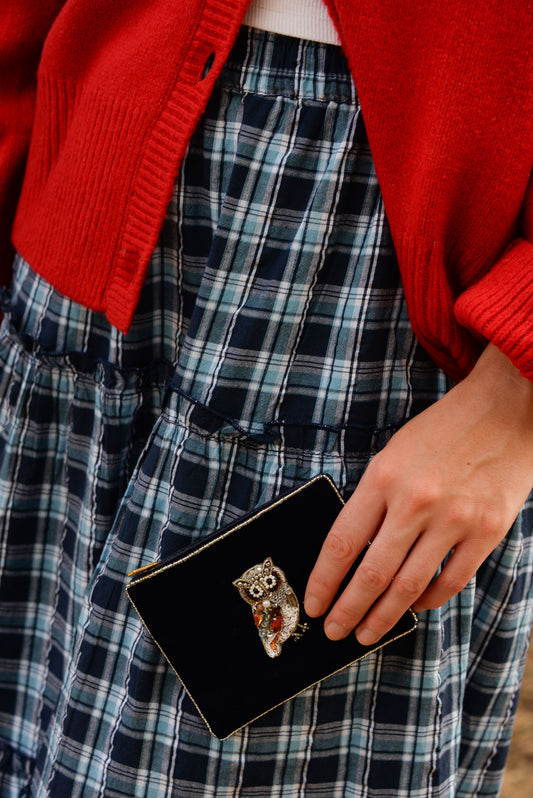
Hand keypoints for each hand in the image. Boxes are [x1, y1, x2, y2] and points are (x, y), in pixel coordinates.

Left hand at [304, 344, 532, 644]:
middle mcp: (415, 501)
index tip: (314, 603)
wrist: (505, 410)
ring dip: (383, 616)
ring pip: (408, 585)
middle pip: (371, 573)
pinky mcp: (487, 531)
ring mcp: (454, 519)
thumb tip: (352, 551)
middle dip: (347, 609)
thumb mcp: (394, 454)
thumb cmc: (443, 431)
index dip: (323, 581)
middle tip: (334, 632)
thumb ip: (373, 499)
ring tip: (366, 633)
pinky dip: (428, 600)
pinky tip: (413, 606)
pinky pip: (451, 581)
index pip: (342, 543)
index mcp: (384, 478)